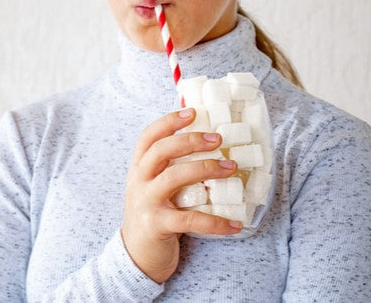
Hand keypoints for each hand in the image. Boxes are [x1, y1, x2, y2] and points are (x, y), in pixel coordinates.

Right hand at [120, 107, 241, 283]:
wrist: (135, 257)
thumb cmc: (153, 217)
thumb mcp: (152, 189)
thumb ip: (169, 170)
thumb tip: (205, 147)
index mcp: (138, 169)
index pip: (148, 137)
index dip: (169, 122)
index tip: (192, 112)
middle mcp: (138, 182)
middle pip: (161, 150)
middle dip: (191, 140)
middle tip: (218, 139)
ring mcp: (146, 202)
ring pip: (174, 176)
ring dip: (206, 169)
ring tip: (231, 168)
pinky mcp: (157, 225)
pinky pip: (190, 218)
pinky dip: (215, 221)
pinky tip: (235, 224)